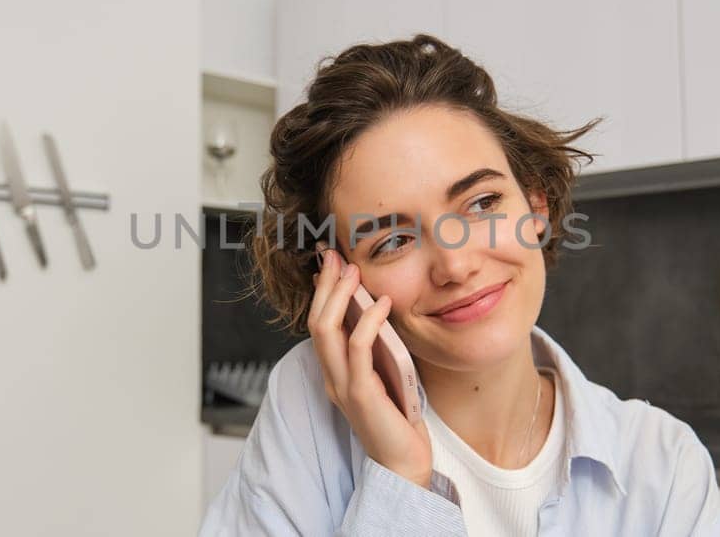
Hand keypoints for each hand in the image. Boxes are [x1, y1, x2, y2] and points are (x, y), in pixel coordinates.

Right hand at [307, 247, 432, 488]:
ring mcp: (343, 386)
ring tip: (354, 272)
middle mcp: (332, 378)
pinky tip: (382, 304)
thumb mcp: (384, 375)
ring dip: (339, 297)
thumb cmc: (398, 420)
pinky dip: (368, 321)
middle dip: (324, 286)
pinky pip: (358, 350)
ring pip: (326, 332)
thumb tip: (377, 311)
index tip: (330, 261)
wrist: (403, 463)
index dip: (321, 292)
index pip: (318, 324)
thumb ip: (375, 349)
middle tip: (335, 256)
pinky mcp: (361, 394)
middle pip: (315, 322)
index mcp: (335, 373)